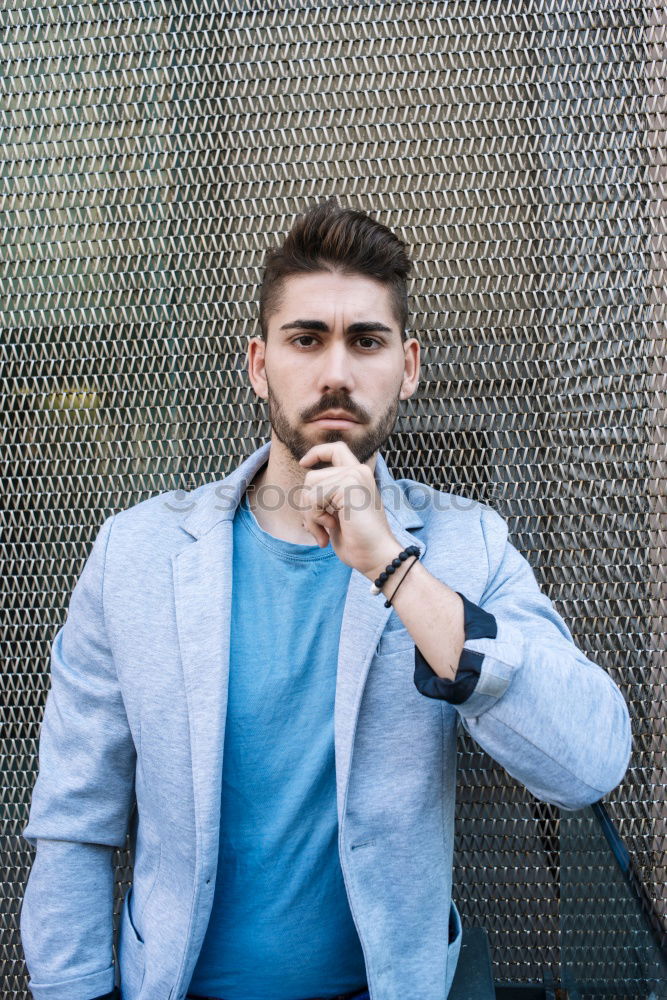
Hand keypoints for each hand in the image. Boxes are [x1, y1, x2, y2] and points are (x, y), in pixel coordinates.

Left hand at [298, 441, 401, 577]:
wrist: (377, 556)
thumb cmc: (358, 542)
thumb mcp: (339, 515)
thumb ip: (327, 499)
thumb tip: (302, 495)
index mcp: (358, 477)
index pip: (336, 449)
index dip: (316, 453)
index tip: (303, 463)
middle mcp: (358, 472)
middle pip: (312, 477)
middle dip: (307, 505)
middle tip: (320, 528)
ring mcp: (354, 476)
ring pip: (310, 487)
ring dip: (311, 515)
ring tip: (326, 530)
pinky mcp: (348, 487)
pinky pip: (313, 498)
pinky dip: (315, 518)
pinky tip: (331, 528)